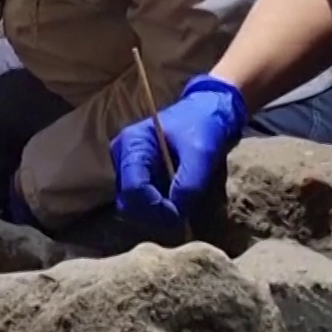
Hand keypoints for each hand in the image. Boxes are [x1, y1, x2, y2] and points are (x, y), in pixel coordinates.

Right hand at [110, 75, 247, 228]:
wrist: (209, 114)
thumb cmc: (203, 126)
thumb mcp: (201, 153)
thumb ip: (189, 183)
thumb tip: (178, 213)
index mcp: (131, 144)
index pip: (132, 188)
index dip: (153, 207)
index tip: (179, 215)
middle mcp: (122, 157)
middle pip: (128, 201)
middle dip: (154, 214)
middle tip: (182, 217)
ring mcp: (129, 169)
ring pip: (134, 206)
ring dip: (157, 214)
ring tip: (182, 208)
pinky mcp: (139, 178)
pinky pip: (143, 203)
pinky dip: (160, 209)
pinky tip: (178, 203)